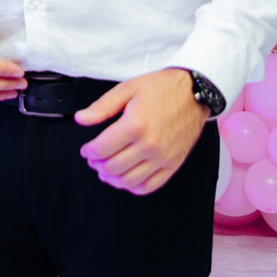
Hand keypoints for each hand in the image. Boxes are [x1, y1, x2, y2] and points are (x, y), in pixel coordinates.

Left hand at [75, 68, 207, 194]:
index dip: (89, 152)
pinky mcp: (173, 164)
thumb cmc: (162, 89)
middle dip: (98, 165)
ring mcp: (162, 157)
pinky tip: (127, 179)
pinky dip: (134, 187)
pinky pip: (150, 186)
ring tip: (107, 170)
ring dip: (112, 178)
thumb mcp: (128, 89)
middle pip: (113, 167)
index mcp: (135, 125)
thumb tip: (81, 118)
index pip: (101, 150)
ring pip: (129, 181)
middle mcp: (149, 145)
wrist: (194, 92)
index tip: (87, 150)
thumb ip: (102, 107)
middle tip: (94, 159)